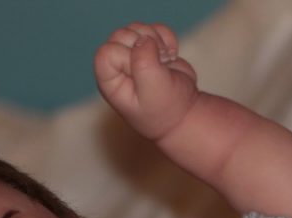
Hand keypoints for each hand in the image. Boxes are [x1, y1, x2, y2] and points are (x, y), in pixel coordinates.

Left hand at [94, 22, 198, 140]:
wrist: (183, 114)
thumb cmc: (165, 109)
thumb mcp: (153, 90)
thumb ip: (144, 63)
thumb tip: (143, 39)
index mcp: (109, 81)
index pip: (108, 52)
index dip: (127, 56)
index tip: (143, 74)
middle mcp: (116, 67)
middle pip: (121, 35)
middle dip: (144, 44)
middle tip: (158, 65)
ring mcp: (132, 56)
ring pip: (137, 28)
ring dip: (156, 40)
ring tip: (164, 62)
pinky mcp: (149, 48)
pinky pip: (154, 28)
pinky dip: (166, 37)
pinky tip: (170, 56)